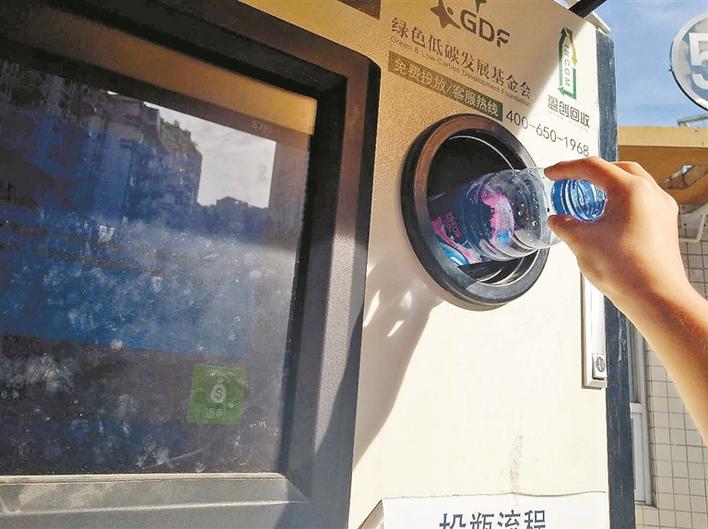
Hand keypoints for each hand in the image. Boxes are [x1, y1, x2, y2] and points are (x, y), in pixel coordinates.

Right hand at [544, 157, 689, 308]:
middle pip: (616, 169)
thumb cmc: (626, 269)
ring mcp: (661, 209)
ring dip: (607, 187)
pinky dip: (621, 202)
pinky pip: (641, 202)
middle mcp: (651, 194)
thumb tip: (558, 220)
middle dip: (590, 173)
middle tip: (571, 181)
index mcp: (630, 190)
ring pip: (632, 184)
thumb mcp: (581, 242)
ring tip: (588, 200)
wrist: (655, 297)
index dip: (567, 169)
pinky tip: (607, 218)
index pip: (592, 167)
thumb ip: (564, 225)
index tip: (552, 174)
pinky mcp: (664, 225)